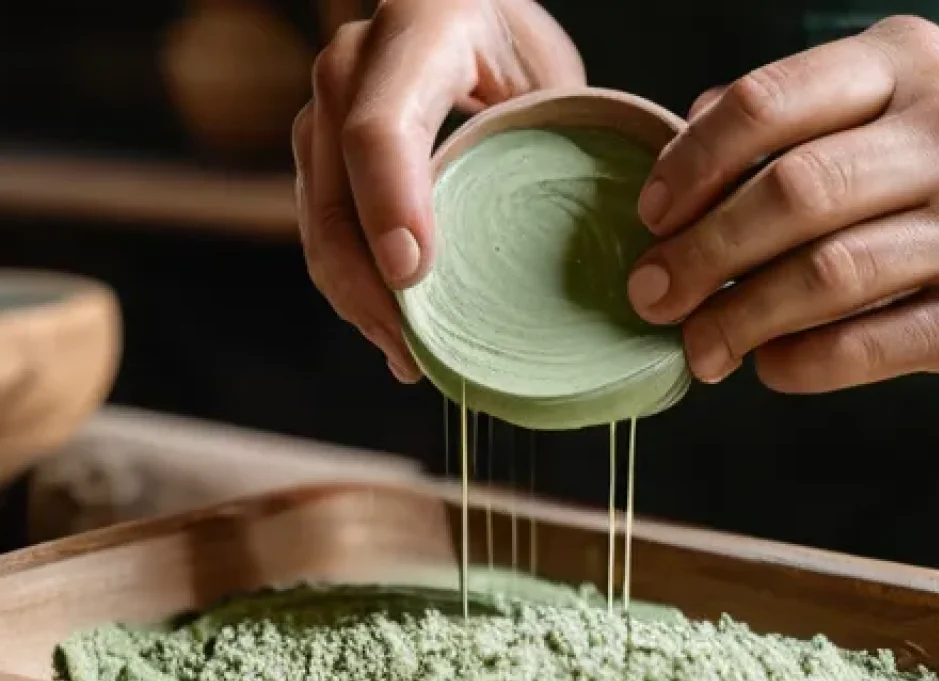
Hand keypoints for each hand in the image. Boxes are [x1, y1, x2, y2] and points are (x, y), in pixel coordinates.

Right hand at [293, 0, 583, 381]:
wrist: (469, 18)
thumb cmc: (517, 53)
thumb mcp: (547, 80)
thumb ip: (545, 144)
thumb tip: (586, 247)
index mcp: (421, 27)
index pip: (379, 126)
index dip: (388, 206)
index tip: (414, 276)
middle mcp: (354, 62)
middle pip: (331, 187)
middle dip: (365, 281)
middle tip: (412, 348)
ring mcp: (326, 108)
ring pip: (317, 217)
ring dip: (355, 297)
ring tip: (406, 354)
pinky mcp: (318, 149)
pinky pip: (320, 227)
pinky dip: (350, 285)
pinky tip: (388, 327)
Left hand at [628, 16, 938, 392]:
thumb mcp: (882, 98)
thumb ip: (788, 113)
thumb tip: (684, 147)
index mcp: (905, 65)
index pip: (768, 105)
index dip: (691, 166)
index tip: (651, 217)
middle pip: (792, 196)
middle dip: (700, 255)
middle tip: (652, 294)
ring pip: (825, 276)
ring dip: (736, 320)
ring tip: (697, 345)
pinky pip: (864, 347)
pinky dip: (795, 363)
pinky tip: (766, 363)